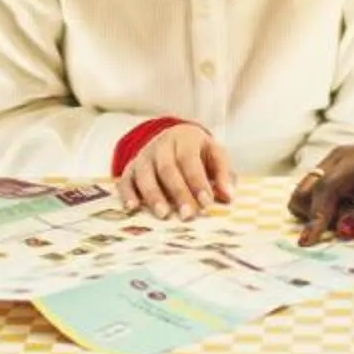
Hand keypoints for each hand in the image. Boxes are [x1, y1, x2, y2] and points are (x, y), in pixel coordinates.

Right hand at [119, 123, 233, 218]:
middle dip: (178, 193)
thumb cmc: (197, 153)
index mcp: (184, 138)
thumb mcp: (214, 155)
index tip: (206, 203)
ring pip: (145, 175)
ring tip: (164, 215)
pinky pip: (125, 181)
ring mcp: (143, 157)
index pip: (189, 160)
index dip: (197, 182)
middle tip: (188, 215)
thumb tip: (228, 197)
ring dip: (154, 196)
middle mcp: (161, 145)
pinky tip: (132, 209)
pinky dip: (127, 195)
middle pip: (167, 169)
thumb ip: (222, 174)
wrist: (173, 139)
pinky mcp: (130, 169)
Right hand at [289, 144, 353, 245]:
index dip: (316, 216)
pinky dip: (325, 214)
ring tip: (353, 219)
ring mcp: (332, 167)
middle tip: (350, 227)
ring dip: (320, 216)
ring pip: (304, 197)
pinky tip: (351, 215)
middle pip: (304, 192)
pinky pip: (314, 200)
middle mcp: (337, 159)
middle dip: (317, 216)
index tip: (309, 243)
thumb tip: (342, 229)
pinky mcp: (332, 177)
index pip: (327, 188)